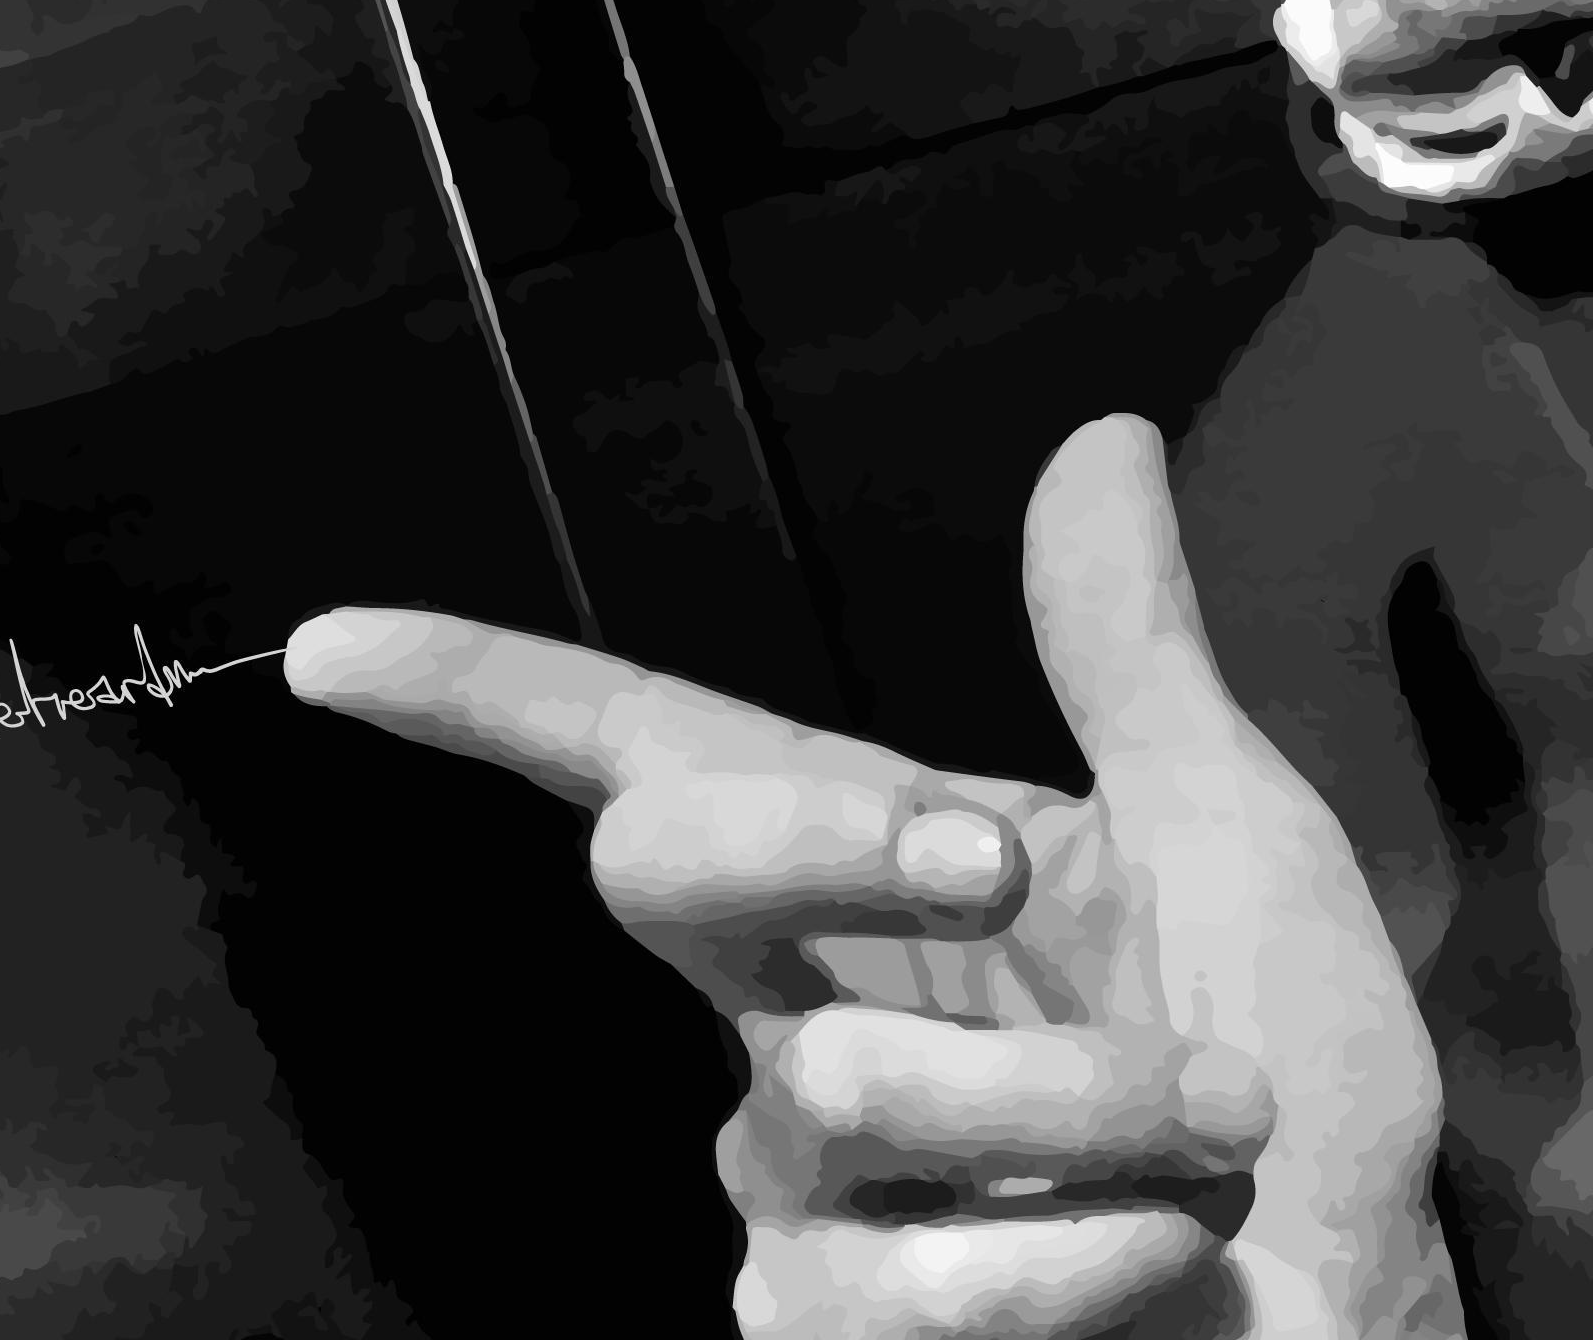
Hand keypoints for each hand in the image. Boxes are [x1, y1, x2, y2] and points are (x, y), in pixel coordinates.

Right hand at [286, 417, 1459, 1337]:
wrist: (1363, 1304)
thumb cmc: (1272, 1063)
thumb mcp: (1229, 839)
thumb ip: (1129, 659)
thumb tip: (1106, 436)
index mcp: (845, 866)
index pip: (626, 746)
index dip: (470, 690)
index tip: (324, 650)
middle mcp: (774, 1011)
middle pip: (659, 862)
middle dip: (822, 837)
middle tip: (996, 846)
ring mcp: (788, 1192)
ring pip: (840, 1089)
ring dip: (1077, 1098)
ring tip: (1212, 1128)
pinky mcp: (825, 1338)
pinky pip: (912, 1285)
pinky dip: (1085, 1258)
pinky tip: (1167, 1263)